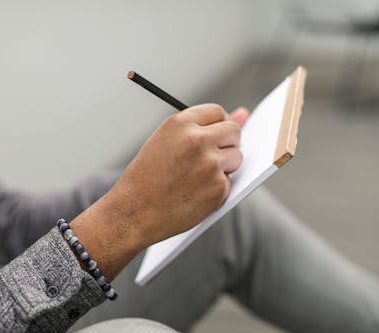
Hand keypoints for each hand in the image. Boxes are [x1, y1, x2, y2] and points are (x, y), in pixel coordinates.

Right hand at [71, 104, 247, 278]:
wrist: (133, 212)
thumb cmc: (147, 176)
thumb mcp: (166, 142)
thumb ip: (203, 127)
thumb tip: (245, 114)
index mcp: (181, 124)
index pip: (217, 112)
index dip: (216, 125)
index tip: (213, 135)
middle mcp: (197, 141)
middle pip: (233, 131)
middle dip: (228, 143)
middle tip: (210, 157)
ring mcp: (210, 165)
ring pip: (237, 157)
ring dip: (225, 167)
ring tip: (196, 178)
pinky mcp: (218, 189)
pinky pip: (230, 182)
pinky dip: (217, 189)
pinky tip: (195, 194)